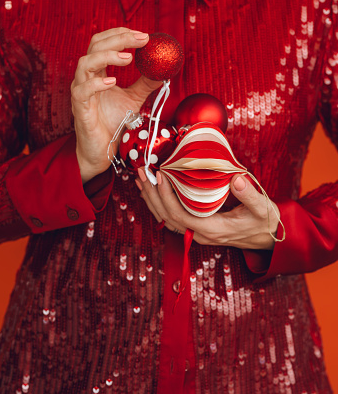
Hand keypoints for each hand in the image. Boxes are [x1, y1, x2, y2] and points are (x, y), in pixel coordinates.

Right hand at [71, 28, 161, 183]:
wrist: (102, 150)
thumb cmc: (112, 122)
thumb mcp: (133, 99)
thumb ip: (145, 83)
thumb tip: (163, 71)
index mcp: (98, 72)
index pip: (103, 43)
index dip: (120, 35)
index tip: (143, 36)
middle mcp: (86, 78)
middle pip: (95, 47)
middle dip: (118, 39)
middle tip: (140, 39)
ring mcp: (81, 92)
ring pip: (85, 63)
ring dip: (107, 56)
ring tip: (128, 57)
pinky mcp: (80, 108)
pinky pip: (82, 91)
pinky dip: (96, 83)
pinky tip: (113, 81)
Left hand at [136, 170, 279, 249]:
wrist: (267, 239)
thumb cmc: (264, 223)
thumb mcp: (262, 209)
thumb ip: (249, 195)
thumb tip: (236, 179)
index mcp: (212, 229)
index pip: (179, 215)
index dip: (166, 196)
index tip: (162, 176)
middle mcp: (200, 233)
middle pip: (166, 217)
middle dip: (152, 195)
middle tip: (143, 172)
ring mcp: (197, 232)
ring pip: (166, 218)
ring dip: (152, 199)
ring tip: (143, 180)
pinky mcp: (197, 227)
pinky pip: (172, 217)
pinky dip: (160, 203)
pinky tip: (155, 191)